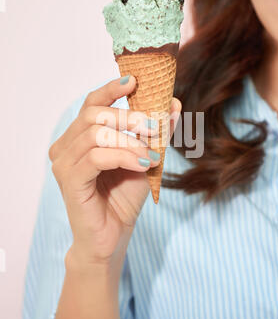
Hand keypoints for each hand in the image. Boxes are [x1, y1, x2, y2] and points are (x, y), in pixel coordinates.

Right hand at [49, 75, 180, 268]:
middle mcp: (65, 147)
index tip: (135, 81)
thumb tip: (174, 103)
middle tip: (154, 126)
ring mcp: (63, 164)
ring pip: (96, 134)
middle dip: (128, 116)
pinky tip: (143, 164)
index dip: (111, 89)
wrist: (113, 236)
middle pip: (92, 115)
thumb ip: (156, 132)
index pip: (90, 104)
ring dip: (130, 141)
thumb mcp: (145, 158)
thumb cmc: (123, 197)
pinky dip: (124, 156)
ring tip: (151, 155)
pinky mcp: (69, 181)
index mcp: (78, 138)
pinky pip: (97, 157)